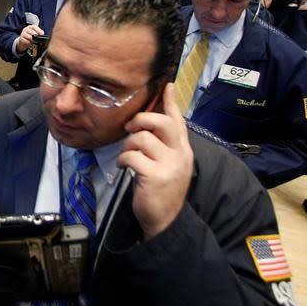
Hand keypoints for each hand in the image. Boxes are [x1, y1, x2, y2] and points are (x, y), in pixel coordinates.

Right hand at [15, 25, 44, 53]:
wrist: (23, 41)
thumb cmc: (30, 36)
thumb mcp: (34, 34)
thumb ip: (38, 33)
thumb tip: (42, 34)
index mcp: (30, 27)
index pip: (34, 26)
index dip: (38, 30)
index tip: (42, 34)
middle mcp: (26, 29)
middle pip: (31, 31)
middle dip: (35, 35)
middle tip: (38, 38)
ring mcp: (23, 34)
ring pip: (29, 36)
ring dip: (33, 39)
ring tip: (35, 41)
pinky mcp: (21, 39)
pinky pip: (26, 41)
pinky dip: (29, 42)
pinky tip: (30, 43)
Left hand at [118, 83, 193, 240]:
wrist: (165, 220)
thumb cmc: (161, 190)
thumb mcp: (167, 164)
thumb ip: (162, 145)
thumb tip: (145, 125)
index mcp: (183, 149)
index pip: (178, 120)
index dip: (171, 102)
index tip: (167, 85)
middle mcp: (180, 154)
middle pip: (160, 122)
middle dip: (140, 121)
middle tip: (130, 129)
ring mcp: (170, 165)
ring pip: (141, 138)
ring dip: (128, 145)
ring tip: (127, 156)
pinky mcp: (156, 176)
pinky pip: (132, 156)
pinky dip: (123, 160)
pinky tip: (124, 168)